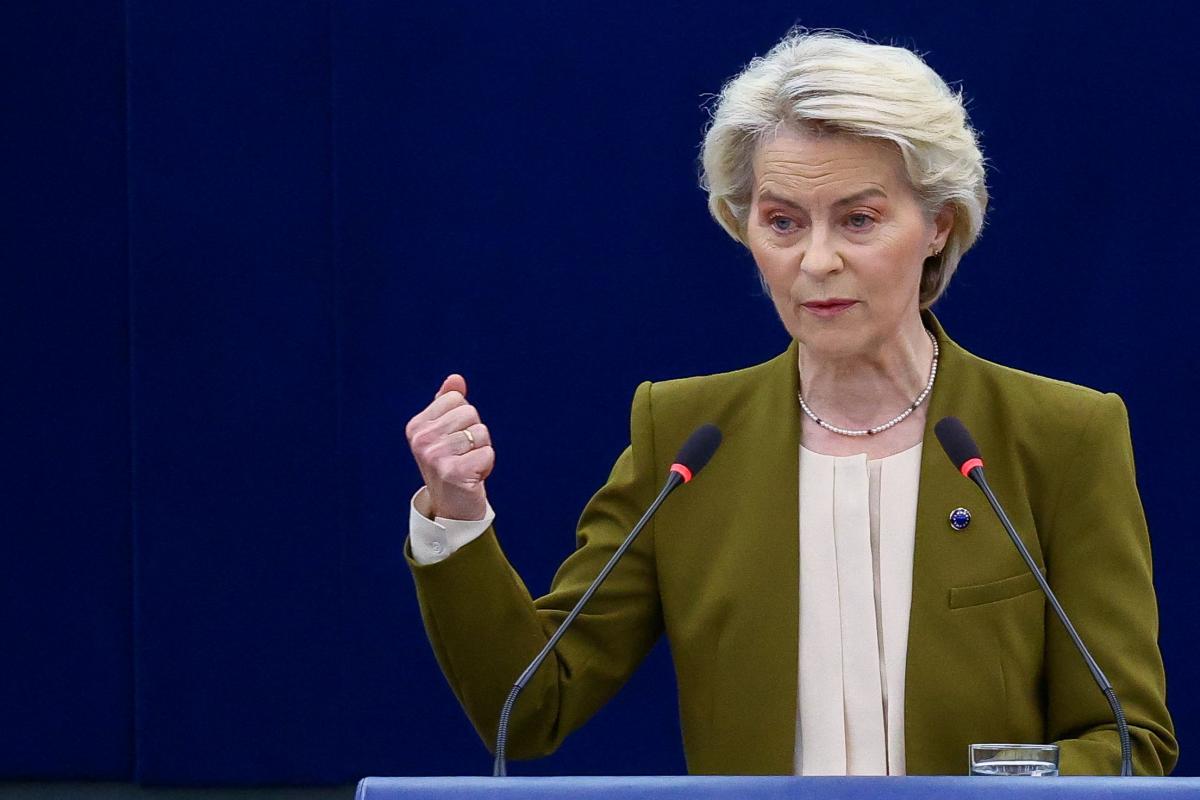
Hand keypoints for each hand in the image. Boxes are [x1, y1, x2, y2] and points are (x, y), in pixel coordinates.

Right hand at [405, 374, 493, 520]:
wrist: (453, 508)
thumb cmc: (452, 465)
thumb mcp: (447, 432)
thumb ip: (448, 404)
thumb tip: (456, 379)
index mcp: (417, 427)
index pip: (456, 399)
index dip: (464, 419)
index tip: (455, 441)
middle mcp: (421, 440)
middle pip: (470, 413)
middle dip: (475, 434)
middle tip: (463, 456)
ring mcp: (435, 457)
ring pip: (481, 433)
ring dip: (482, 451)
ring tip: (467, 466)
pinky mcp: (453, 472)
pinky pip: (487, 452)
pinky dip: (487, 465)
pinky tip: (473, 477)